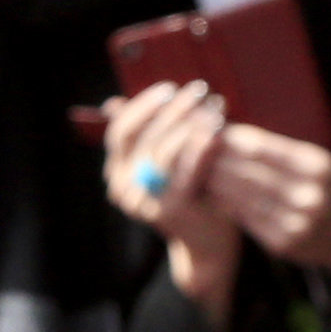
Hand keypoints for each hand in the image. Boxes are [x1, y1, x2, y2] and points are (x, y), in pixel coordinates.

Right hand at [100, 80, 241, 312]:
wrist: (209, 243)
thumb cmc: (193, 193)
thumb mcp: (168, 160)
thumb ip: (148, 134)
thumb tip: (112, 104)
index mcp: (118, 173)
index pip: (120, 131)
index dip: (143, 106)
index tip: (170, 88)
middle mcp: (124, 188)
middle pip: (143, 137)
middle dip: (174, 108)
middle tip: (199, 89)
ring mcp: (145, 200)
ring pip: (163, 150)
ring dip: (191, 123)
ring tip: (215, 108)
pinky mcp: (170, 209)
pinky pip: (185, 170)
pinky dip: (201, 147)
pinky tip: (218, 130)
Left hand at [200, 127, 330, 280]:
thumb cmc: (330, 188)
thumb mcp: (316, 161)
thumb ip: (278, 151)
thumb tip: (231, 133)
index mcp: (316, 167)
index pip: (265, 149)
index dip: (233, 139)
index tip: (208, 128)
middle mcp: (308, 196)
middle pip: (250, 174)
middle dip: (217, 159)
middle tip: (189, 148)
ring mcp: (296, 223)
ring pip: (243, 198)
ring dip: (215, 182)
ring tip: (193, 169)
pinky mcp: (284, 244)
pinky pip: (247, 220)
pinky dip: (226, 204)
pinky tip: (210, 193)